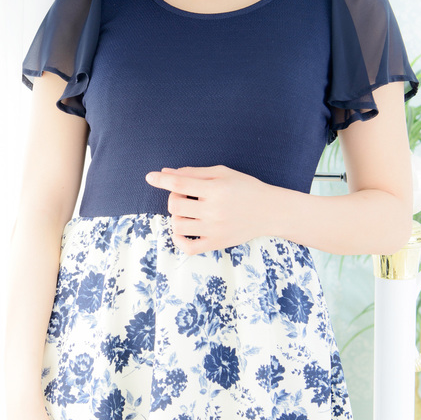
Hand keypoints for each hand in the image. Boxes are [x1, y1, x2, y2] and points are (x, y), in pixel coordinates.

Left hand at [145, 164, 270, 253]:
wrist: (270, 211)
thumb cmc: (245, 188)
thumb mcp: (222, 173)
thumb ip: (194, 173)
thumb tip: (167, 172)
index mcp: (216, 189)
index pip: (181, 183)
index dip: (162, 180)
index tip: (150, 177)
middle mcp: (214, 210)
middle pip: (175, 205)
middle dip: (174, 197)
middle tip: (185, 195)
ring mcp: (214, 229)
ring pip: (178, 225)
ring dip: (177, 216)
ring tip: (188, 211)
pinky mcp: (216, 244)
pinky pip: (188, 247)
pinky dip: (178, 239)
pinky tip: (182, 230)